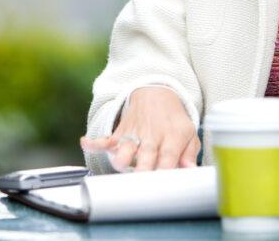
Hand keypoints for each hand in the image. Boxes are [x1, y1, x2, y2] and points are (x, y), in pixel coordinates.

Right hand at [80, 86, 199, 171]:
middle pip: (146, 157)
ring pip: (124, 150)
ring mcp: (134, 135)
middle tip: (142, 183)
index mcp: (172, 137)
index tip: (163, 185)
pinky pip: (105, 138)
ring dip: (121, 160)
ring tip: (121, 167)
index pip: (168, 158)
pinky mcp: (121, 133)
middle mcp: (152, 137)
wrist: (156, 93)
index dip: (165, 173)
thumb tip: (191, 171)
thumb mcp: (188, 132)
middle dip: (143, 171)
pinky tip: (86, 142)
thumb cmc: (173, 120)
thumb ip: (189, 154)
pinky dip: (95, 142)